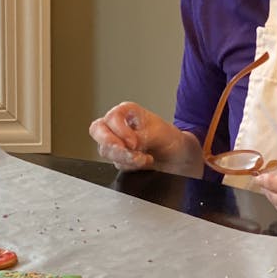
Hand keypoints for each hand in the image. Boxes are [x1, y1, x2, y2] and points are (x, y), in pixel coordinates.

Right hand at [88, 102, 202, 175]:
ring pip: (105, 150)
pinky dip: (129, 166)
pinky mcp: (118, 157)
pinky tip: (143, 163)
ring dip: (125, 158)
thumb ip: (138, 137)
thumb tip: (126, 145)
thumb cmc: (170, 138)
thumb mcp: (157, 133)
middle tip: (130, 152)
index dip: (120, 131)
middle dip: (113, 146)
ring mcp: (116, 141)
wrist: (178, 157)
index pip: (112, 118)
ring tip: (144, 159)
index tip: (134, 142)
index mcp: (126, 112)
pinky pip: (115, 163)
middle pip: (98, 131)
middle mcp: (117, 125)